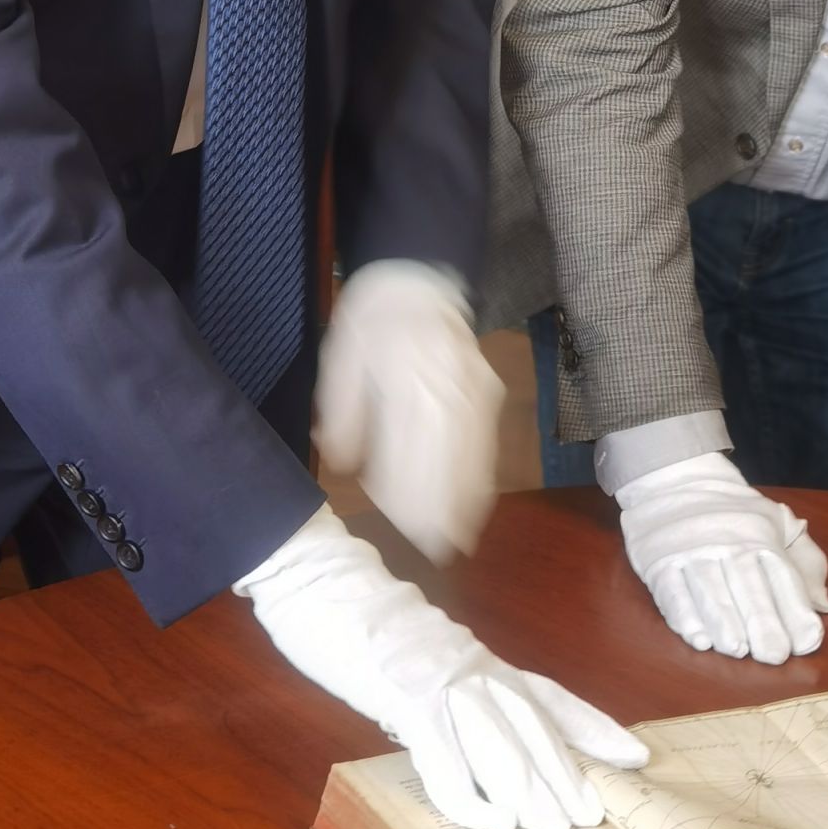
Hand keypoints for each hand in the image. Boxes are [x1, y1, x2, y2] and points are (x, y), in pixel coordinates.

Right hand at [235, 505, 646, 828]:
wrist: (320, 582)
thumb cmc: (360, 621)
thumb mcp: (417, 655)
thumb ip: (447, 688)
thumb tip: (464, 733)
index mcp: (478, 658)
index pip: (550, 695)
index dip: (593, 726)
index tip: (635, 755)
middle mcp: (472, 667)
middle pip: (534, 724)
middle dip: (565, 772)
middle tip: (592, 815)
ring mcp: (441, 682)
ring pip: (500, 741)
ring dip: (529, 787)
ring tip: (553, 826)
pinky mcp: (406, 697)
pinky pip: (445, 757)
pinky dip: (468, 794)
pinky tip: (488, 820)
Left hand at [313, 261, 501, 563]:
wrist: (421, 279)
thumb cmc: (373, 320)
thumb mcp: (341, 355)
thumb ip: (341, 408)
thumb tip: (340, 460)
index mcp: (406, 372)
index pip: (408, 443)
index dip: (406, 489)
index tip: (400, 524)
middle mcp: (447, 383)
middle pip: (446, 456)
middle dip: (439, 506)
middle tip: (431, 549)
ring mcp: (474, 389)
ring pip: (472, 454)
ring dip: (464, 501)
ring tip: (454, 542)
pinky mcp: (487, 393)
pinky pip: (487, 444)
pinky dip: (481, 479)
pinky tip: (474, 508)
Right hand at [615, 454, 827, 665]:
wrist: (675, 479)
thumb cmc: (734, 513)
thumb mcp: (779, 523)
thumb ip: (807, 563)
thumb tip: (824, 606)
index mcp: (762, 538)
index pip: (784, 578)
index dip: (796, 610)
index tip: (808, 641)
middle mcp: (729, 544)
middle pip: (748, 587)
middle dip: (763, 622)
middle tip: (774, 655)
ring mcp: (692, 553)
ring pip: (710, 592)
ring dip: (724, 622)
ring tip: (737, 649)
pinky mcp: (659, 562)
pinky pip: (672, 591)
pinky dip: (684, 616)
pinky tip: (699, 638)